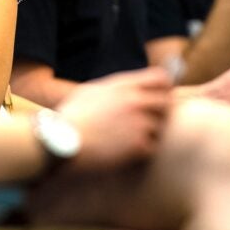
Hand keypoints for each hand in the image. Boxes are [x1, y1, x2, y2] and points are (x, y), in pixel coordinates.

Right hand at [56, 67, 171, 168]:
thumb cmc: (71, 117)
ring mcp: (139, 123)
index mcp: (123, 85)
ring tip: (125, 139)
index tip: (158, 97)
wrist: (62, 141)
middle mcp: (135, 101)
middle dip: (160, 113)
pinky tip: (121, 151)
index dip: (164, 88)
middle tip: (146, 123)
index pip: (161, 78)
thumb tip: (128, 89)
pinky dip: (140, 151)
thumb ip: (114, 88)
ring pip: (160, 128)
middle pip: (167, 103)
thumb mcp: (90, 91)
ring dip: (148, 134)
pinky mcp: (138, 145)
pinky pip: (151, 147)